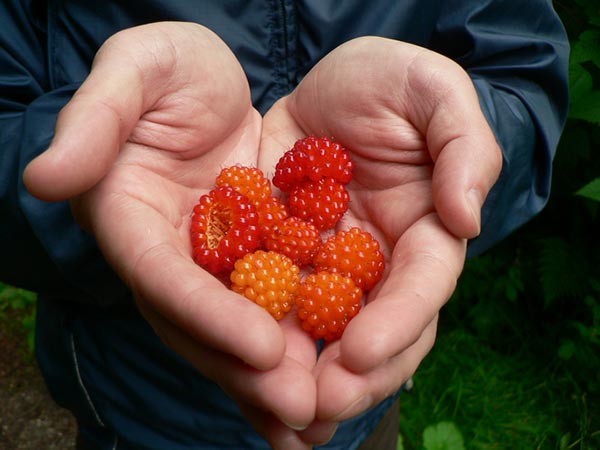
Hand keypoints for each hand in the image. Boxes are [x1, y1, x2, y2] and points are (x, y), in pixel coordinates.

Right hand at [23, 22, 316, 448]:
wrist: (209, 82)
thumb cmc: (170, 69)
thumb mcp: (136, 69)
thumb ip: (95, 119)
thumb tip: (47, 179)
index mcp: (130, 216)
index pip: (163, 276)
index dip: (208, 314)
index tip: (262, 348)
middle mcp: (169, 255)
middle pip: (203, 323)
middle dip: (250, 369)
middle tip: (304, 409)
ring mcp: (210, 266)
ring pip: (237, 330)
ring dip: (276, 378)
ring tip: (322, 420)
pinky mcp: (249, 263)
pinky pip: (270, 310)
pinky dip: (295, 351)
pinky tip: (331, 384)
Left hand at [259, 36, 501, 442]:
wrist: (324, 86)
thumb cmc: (387, 81)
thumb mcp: (434, 92)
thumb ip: (464, 149)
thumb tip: (465, 220)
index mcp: (425, 232)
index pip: (421, 288)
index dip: (397, 324)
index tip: (361, 353)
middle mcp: (380, 263)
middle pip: (376, 331)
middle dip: (351, 374)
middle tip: (315, 405)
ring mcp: (331, 269)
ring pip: (324, 333)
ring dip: (302, 375)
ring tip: (277, 410)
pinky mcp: (284, 261)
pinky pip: (272, 303)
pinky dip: (259, 339)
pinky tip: (241, 370)